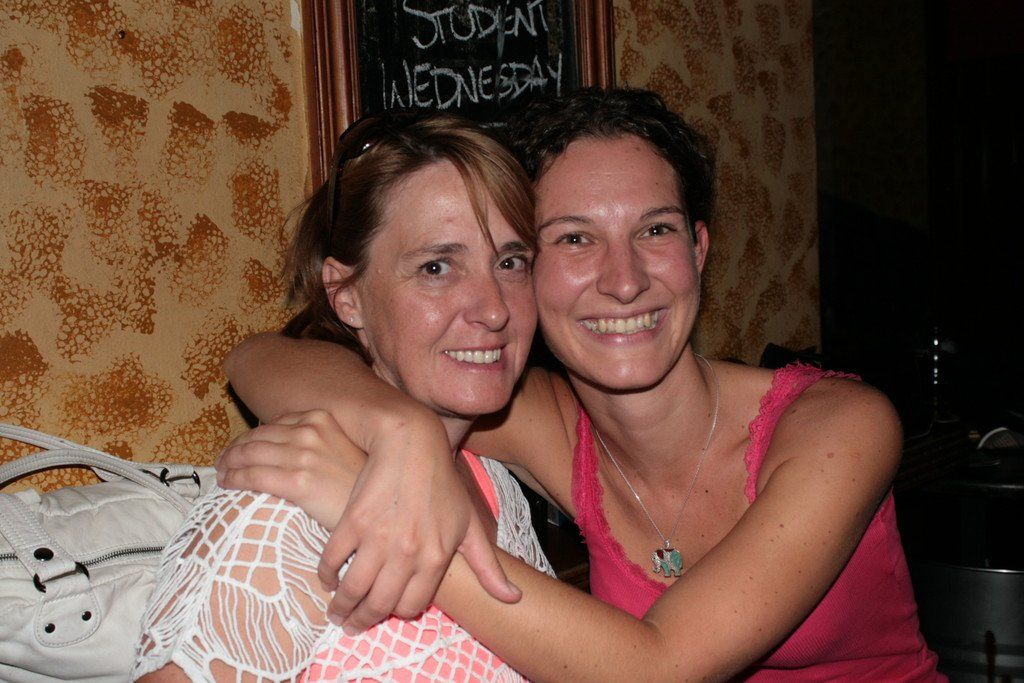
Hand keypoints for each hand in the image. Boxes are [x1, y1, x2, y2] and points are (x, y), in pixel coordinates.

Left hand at [216, 410, 361, 528]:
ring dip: (229, 463)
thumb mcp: (344, 450)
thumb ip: (319, 442)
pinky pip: (252, 475)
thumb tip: (290, 449)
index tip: (243, 448)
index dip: (253, 436)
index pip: (275, 423)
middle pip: (258, 436)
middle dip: (235, 449)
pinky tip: (226, 483)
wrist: (379, 511)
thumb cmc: (362, 485)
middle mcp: (311, 432)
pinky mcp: (297, 481)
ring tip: (221, 472)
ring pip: (250, 454)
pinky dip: (233, 478)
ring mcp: (304, 455)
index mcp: (322, 419)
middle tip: (223, 462)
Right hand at [316, 411, 520, 633]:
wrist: (412, 444)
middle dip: (362, 620)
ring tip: (337, 611)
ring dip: (342, 607)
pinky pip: (333, 561)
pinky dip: (327, 576)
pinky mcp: (353, 522)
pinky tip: (328, 579)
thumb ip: (487, 568)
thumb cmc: (443, 484)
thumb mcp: (470, 525)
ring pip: (354, 589)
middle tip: (351, 625)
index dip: (396, 612)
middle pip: (379, 604)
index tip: (386, 612)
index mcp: (436, 558)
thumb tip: (513, 598)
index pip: (410, 606)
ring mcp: (378, 538)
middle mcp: (407, 553)